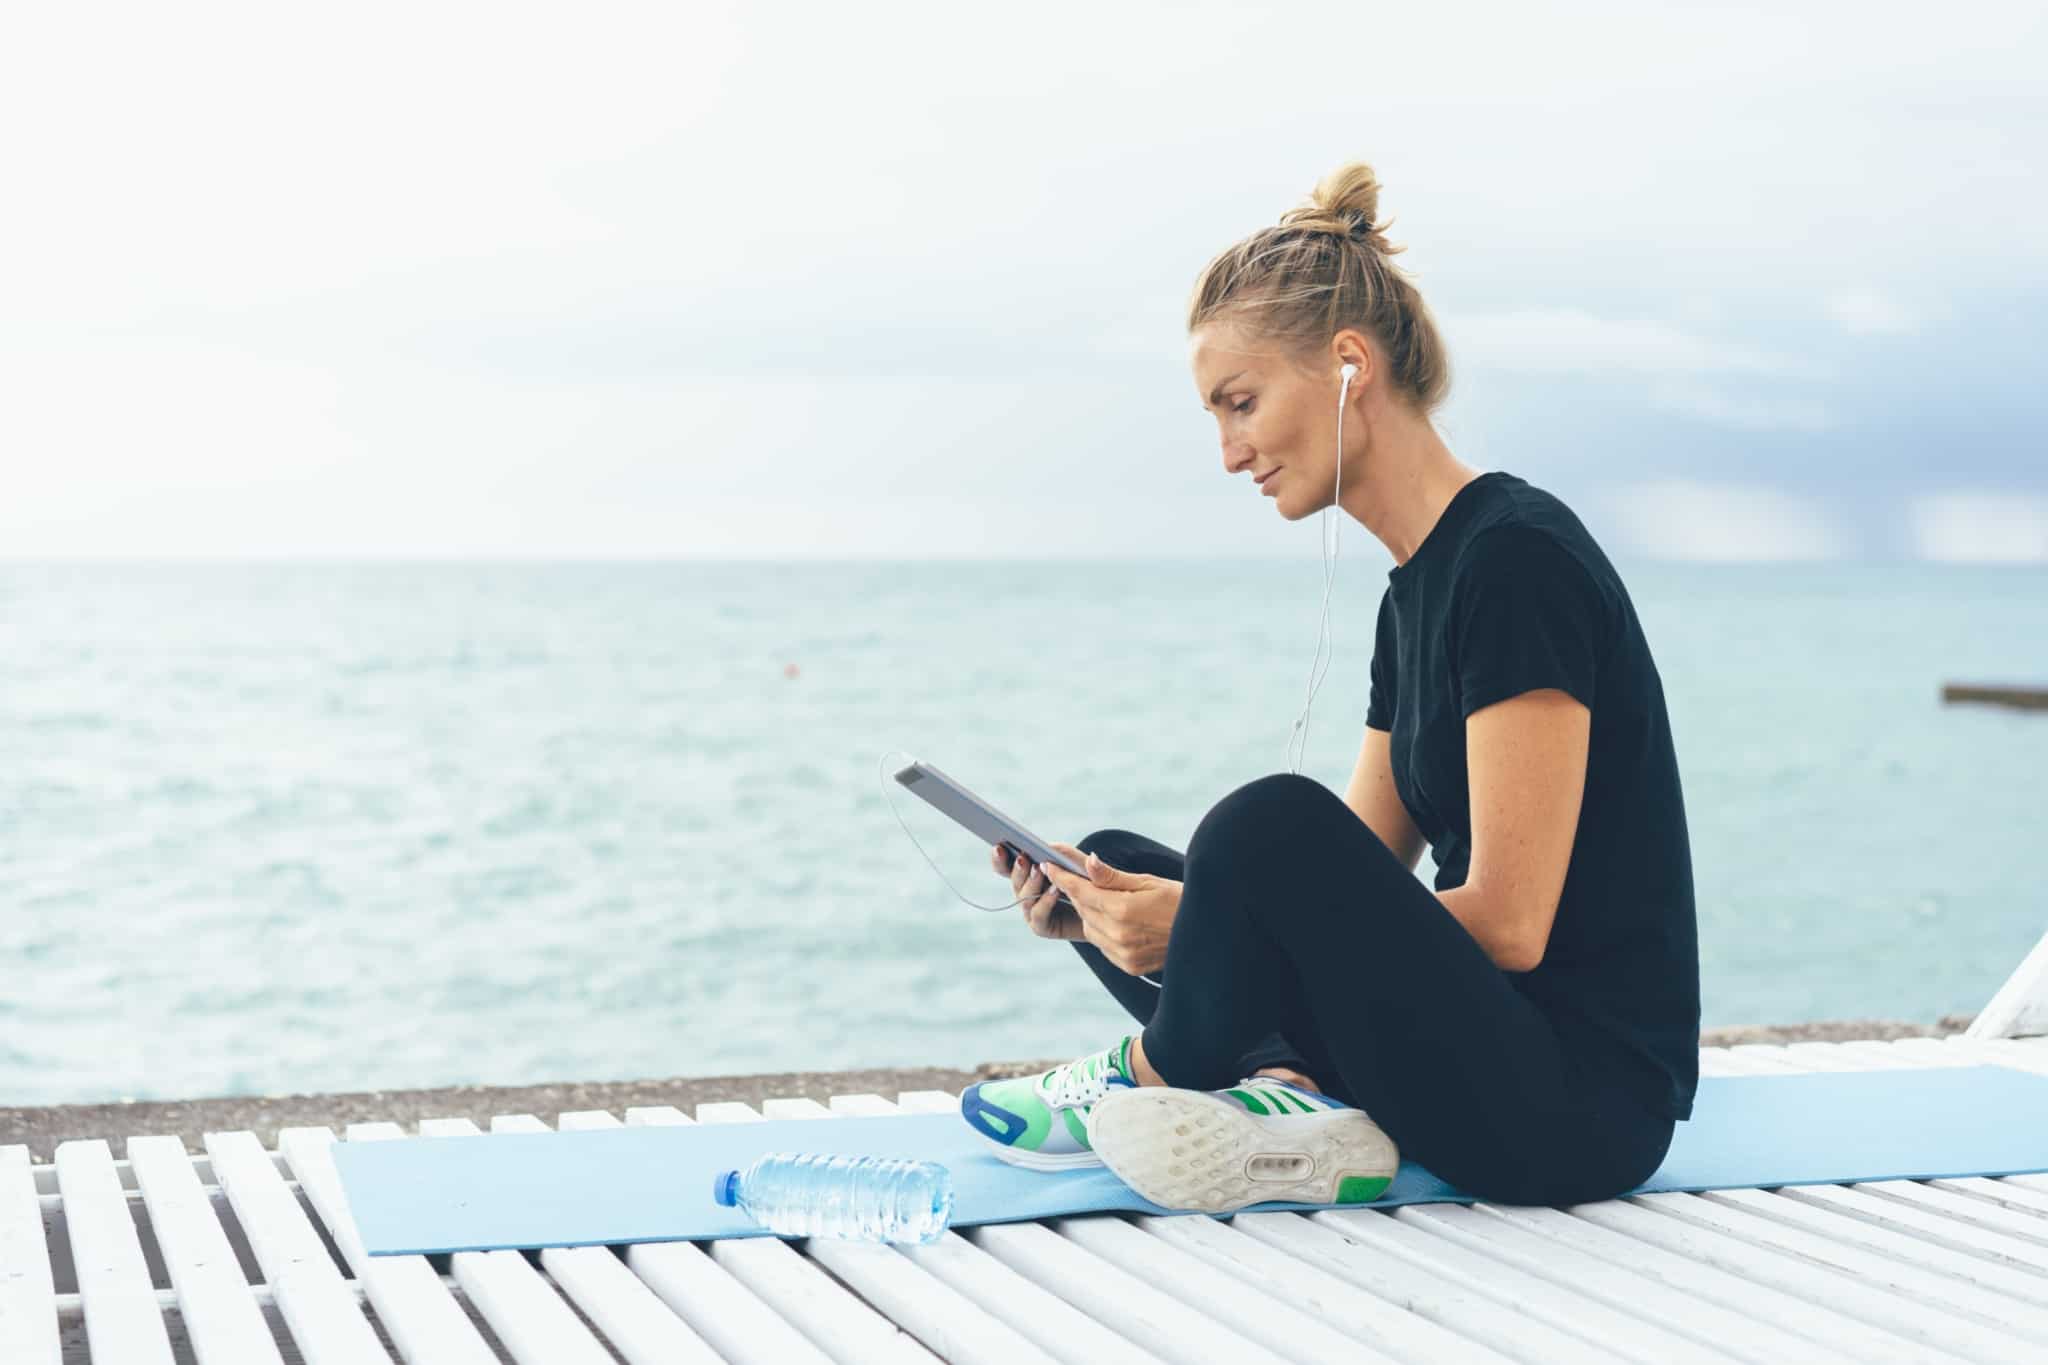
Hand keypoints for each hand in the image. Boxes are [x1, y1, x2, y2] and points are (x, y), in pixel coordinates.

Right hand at [992, 842, 1082, 940]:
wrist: (1103, 913)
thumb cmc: (1089, 885)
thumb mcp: (1079, 864)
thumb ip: (1066, 854)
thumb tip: (1050, 847)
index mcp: (1028, 874)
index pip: (1006, 866)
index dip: (999, 858)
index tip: (998, 846)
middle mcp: (1027, 893)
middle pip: (1014, 881)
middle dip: (1017, 869)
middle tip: (1023, 858)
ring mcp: (1032, 911)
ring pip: (1024, 898)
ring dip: (1031, 883)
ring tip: (1039, 870)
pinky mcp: (1042, 927)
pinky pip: (1038, 914)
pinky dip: (1045, 901)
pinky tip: (1055, 890)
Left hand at [1036, 841, 1179, 976]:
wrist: (1207, 935)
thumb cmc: (1179, 901)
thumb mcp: (1148, 882)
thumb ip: (1112, 876)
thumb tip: (1086, 861)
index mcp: (1123, 910)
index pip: (1081, 891)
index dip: (1062, 877)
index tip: (1049, 864)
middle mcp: (1119, 935)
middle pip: (1083, 909)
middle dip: (1076, 892)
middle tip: (1071, 876)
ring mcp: (1123, 954)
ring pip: (1090, 929)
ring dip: (1089, 913)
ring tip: (1100, 898)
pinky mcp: (1128, 965)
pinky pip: (1103, 945)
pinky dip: (1102, 931)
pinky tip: (1114, 920)